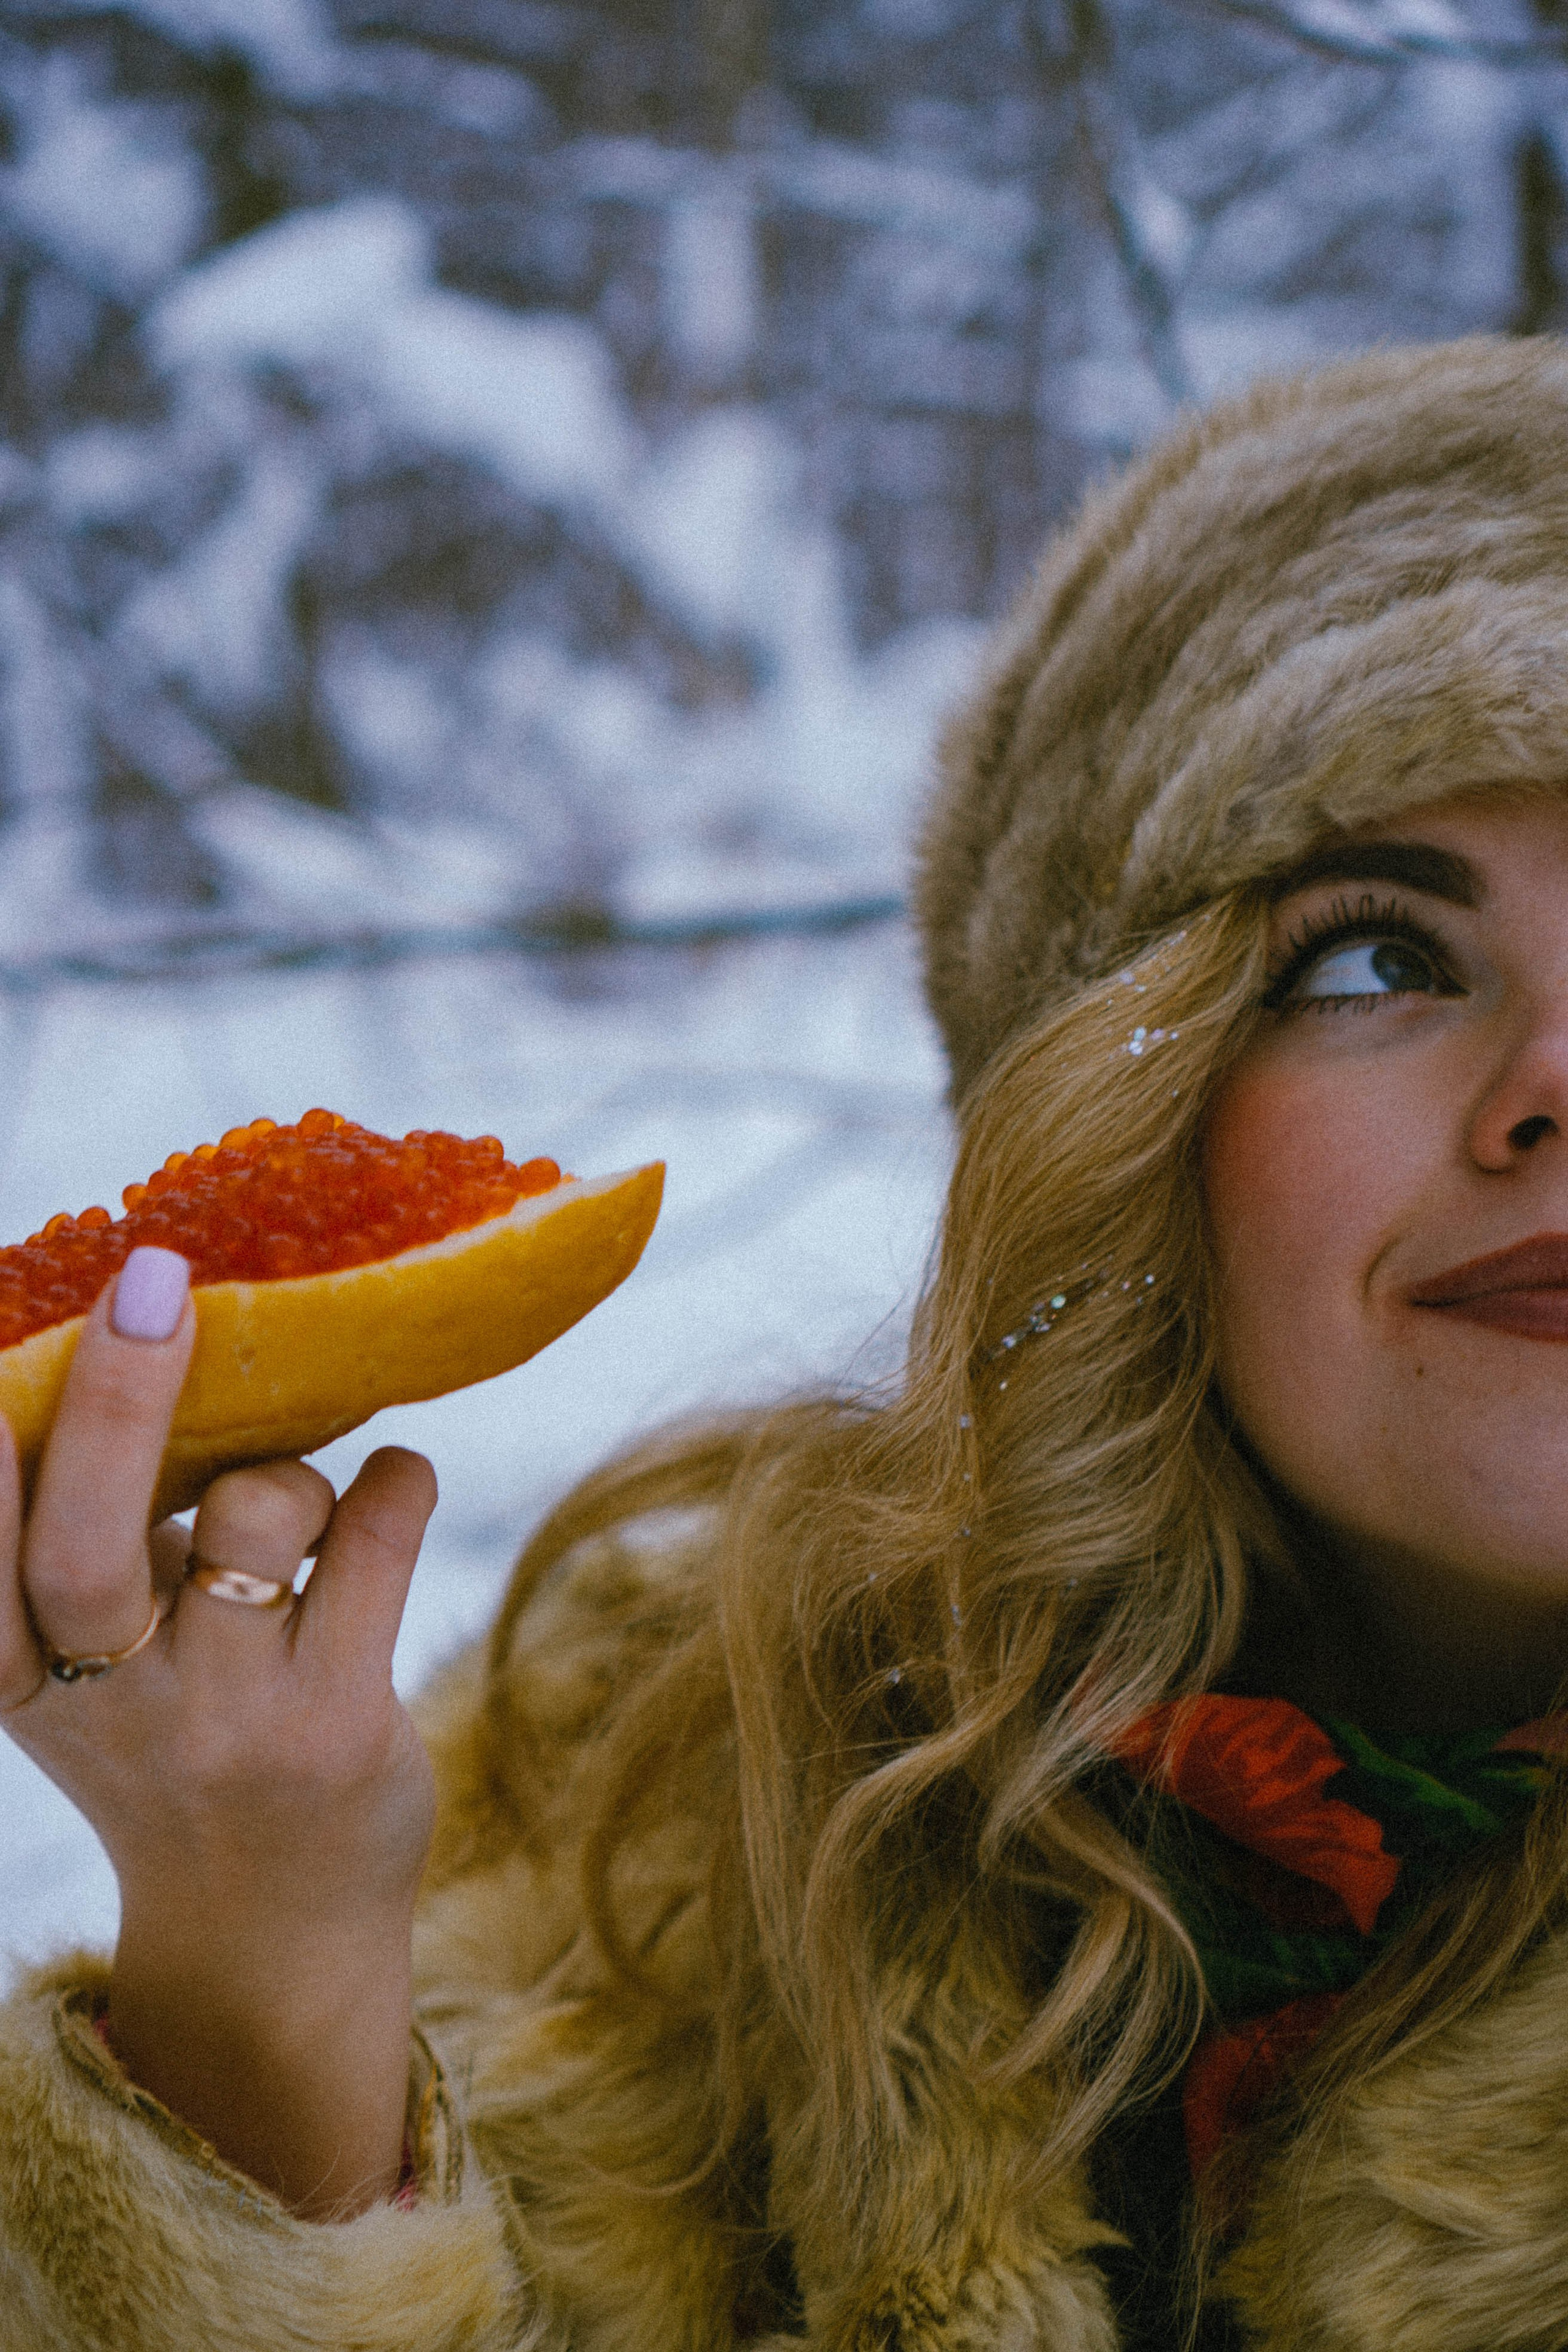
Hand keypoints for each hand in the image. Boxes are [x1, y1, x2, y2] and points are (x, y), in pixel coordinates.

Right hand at [0, 1248, 438, 2216]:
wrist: (271, 1932)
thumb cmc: (175, 1749)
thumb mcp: (92, 1674)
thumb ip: (86, 1545)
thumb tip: (123, 1353)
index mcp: (31, 1684)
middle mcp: (116, 1706)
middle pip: (88, 1547)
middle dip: (116, 1403)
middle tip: (150, 1281)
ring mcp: (231, 1721)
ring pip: (261, 1516)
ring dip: (296, 1470)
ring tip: (305, 1510)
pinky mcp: (341, 1727)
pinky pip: (380, 1538)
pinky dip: (396, 1480)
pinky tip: (390, 1491)